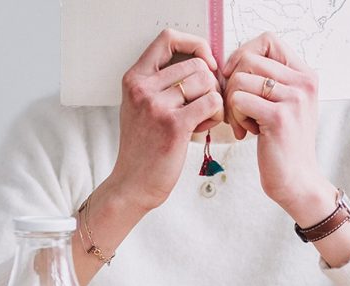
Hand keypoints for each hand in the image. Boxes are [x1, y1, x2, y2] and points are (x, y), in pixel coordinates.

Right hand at [109, 29, 223, 211]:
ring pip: (206, 82)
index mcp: (134, 78)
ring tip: (201, 118)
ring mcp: (157, 106)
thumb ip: (161, 83)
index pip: (167, 38)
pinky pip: (212, 103)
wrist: (133, 183)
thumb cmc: (143, 147)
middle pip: (196, 64)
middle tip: (203, 105)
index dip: (194, 44)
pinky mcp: (174, 125)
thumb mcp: (140, 106)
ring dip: (213, 100)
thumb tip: (202, 64)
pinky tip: (204, 126)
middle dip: (209, 84)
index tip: (205, 62)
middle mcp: (143, 88)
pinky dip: (216, 114)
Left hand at [221, 32, 335, 223]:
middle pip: (248, 59)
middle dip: (232, 84)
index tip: (236, 76)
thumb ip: (267, 80)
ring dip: (232, 104)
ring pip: (239, 80)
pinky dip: (234, 117)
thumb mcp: (283, 104)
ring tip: (243, 123)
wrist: (297, 180)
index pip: (268, 40)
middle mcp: (304, 82)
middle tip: (237, 108)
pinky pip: (238, 100)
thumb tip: (231, 61)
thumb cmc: (284, 143)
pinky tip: (245, 132)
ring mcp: (294, 99)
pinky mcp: (279, 117)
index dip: (243, 53)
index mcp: (306, 75)